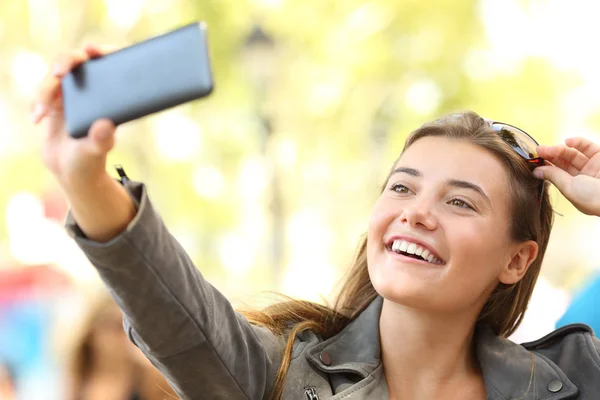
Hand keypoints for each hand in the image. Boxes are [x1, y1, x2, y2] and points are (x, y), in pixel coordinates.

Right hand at [31, 44, 116, 188]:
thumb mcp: (97, 150)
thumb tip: (105, 125)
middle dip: (65, 61)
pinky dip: (36, 103)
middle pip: (75, 61)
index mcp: (109, 95)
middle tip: (59, 73)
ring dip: (45, 90)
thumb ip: (101, 139)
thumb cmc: (90, 159)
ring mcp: (71, 94)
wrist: (71, 172)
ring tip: (42, 113)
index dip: (101, 51)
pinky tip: (36, 120)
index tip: (91, 50)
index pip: (107, 64)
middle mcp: (91, 90)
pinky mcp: (54, 101)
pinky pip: (41, 92)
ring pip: (53, 77)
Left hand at [535, 137, 599, 215]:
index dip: (545, 166)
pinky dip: (577, 142)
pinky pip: (587, 147)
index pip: (557, 175)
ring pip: (572, 154)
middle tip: (539, 150)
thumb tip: (536, 171)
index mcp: (575, 189)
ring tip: (549, 148)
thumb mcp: (569, 188)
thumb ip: (554, 177)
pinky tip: (567, 142)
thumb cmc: (593, 197)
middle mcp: (583, 178)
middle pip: (563, 163)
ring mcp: (593, 166)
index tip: (534, 160)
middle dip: (550, 156)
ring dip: (559, 149)